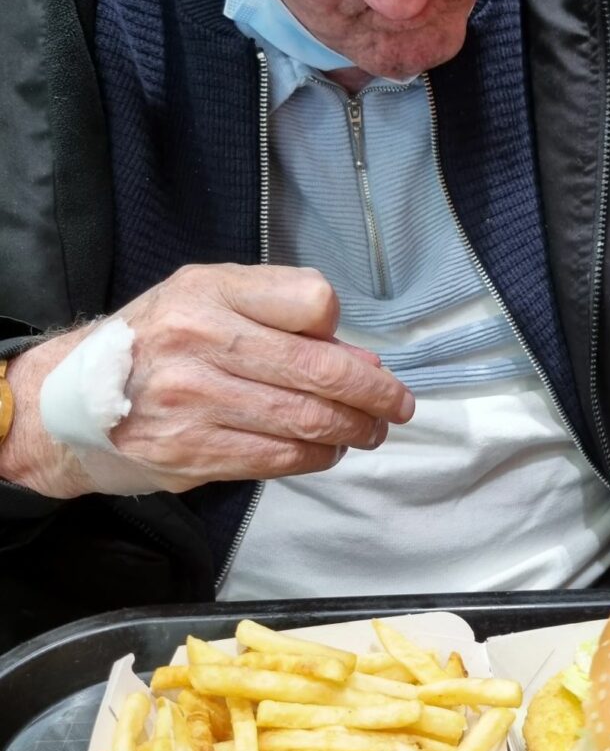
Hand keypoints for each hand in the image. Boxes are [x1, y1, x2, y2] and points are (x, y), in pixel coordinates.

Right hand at [0, 264, 413, 498]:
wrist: (71, 403)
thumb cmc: (156, 343)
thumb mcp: (205, 299)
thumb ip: (279, 316)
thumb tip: (362, 358)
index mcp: (209, 292)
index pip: (312, 301)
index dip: (343, 330)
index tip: (359, 353)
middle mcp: (200, 342)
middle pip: (320, 369)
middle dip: (374, 394)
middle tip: (397, 406)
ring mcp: (194, 400)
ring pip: (306, 419)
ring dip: (353, 430)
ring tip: (369, 430)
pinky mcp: (192, 452)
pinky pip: (279, 458)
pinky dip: (317, 457)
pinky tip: (326, 450)